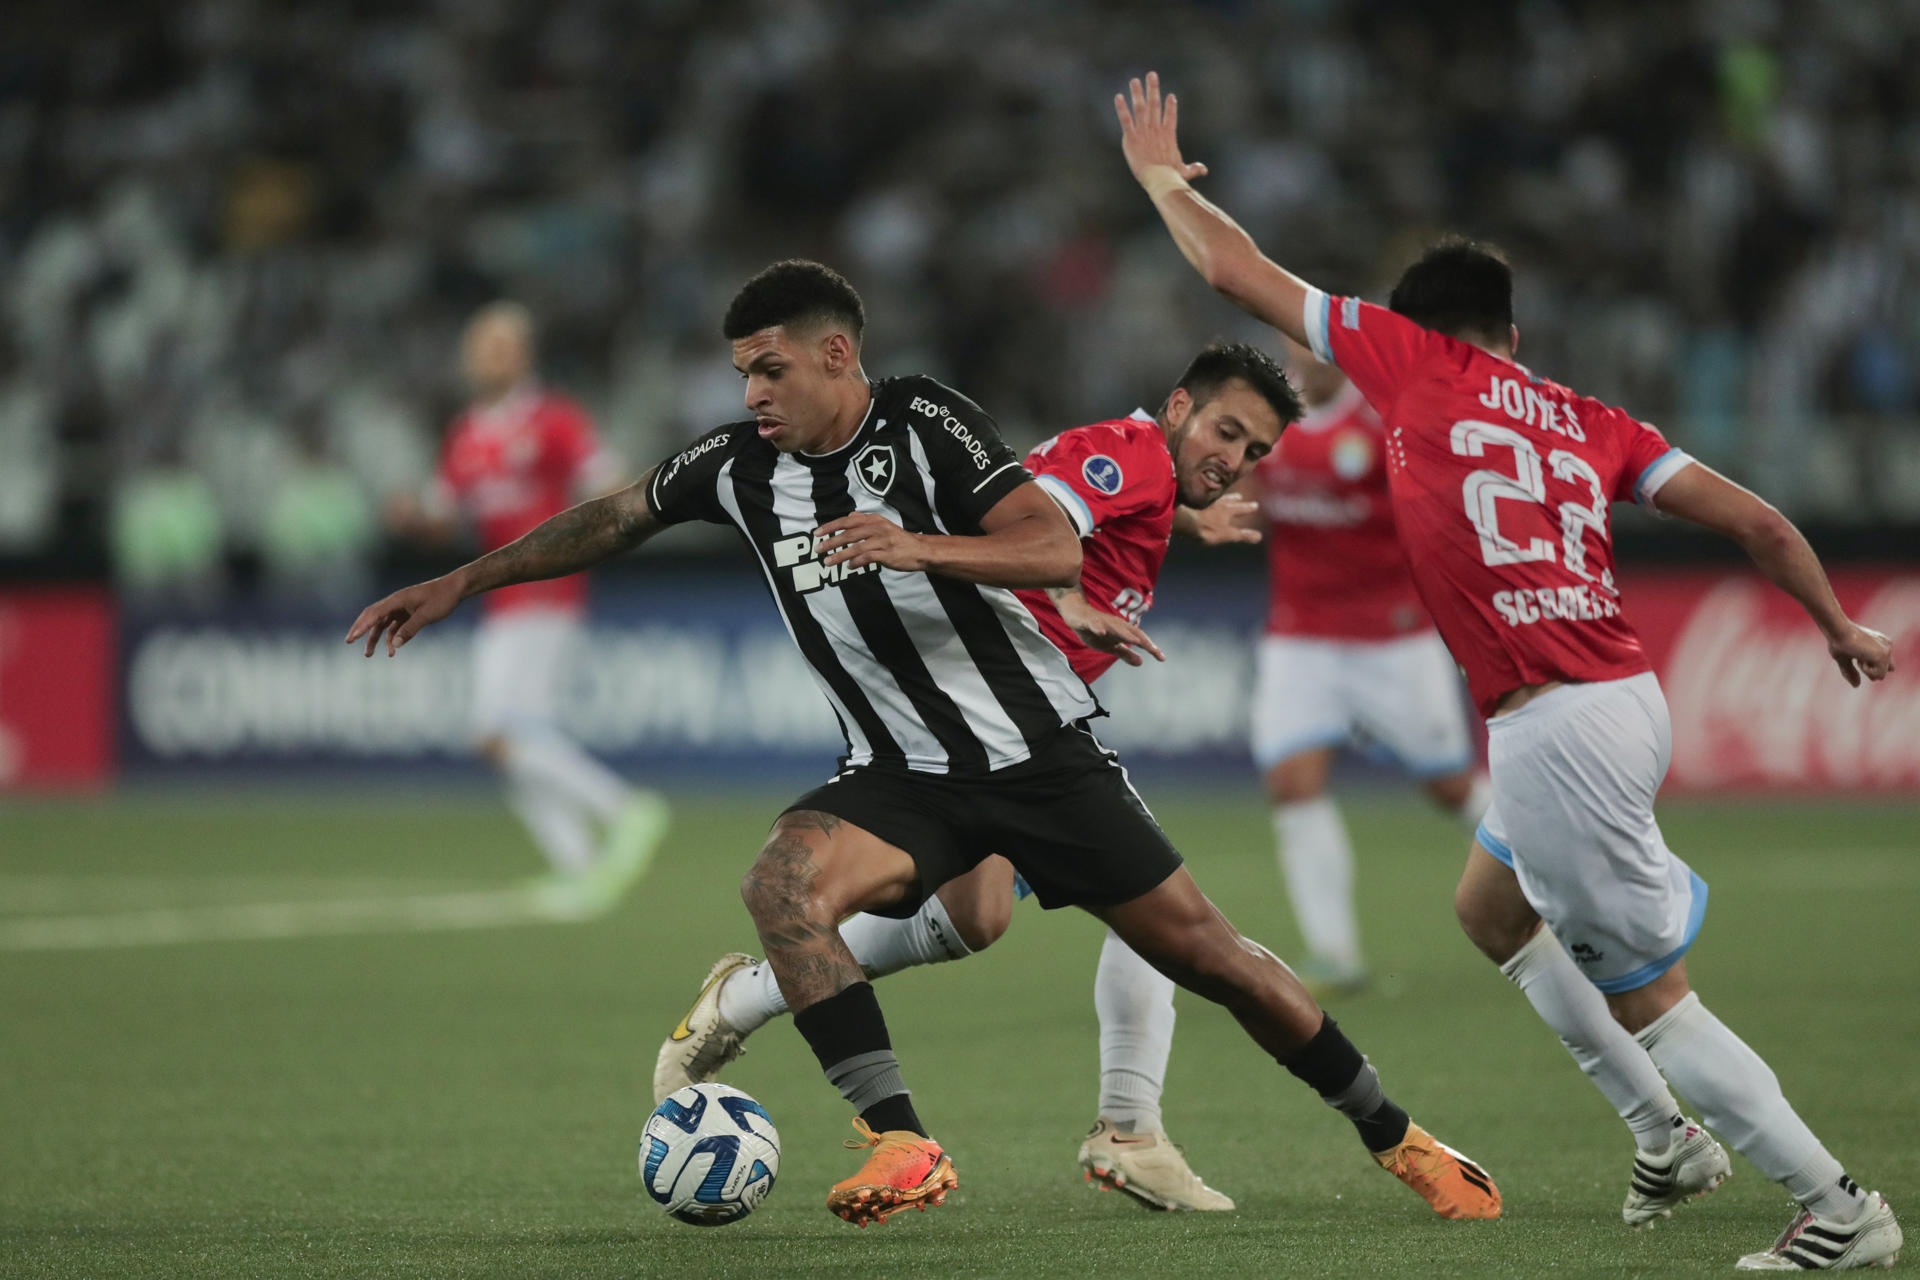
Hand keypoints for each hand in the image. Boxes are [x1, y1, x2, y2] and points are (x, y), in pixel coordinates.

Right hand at [346, 574, 464, 655]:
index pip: (374, 614)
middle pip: (373, 617)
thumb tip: (394, 646)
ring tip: (369, 654)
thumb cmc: (442, 598)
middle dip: (361, 630)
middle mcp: (396, 602)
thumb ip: (410, 630)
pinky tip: (393, 650)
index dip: (361, 626)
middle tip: (349, 641)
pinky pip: (394, 626)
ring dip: (376, 638)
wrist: (456, 589)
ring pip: (382, 624)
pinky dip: (391, 637)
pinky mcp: (408, 613)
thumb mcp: (427, 615)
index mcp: (397, 600)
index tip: (352, 638)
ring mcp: (401, 608)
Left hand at [814, 512, 927, 572]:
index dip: (831, 526)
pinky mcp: (887, 554)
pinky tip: (849, 567)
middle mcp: (877, 528)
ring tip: (828, 562)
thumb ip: (865, 521)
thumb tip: (849, 516)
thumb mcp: (882, 525)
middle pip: (849, 534)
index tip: (817, 533)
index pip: (848, 521)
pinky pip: (868, 557)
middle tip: (818, 549)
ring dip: (840, 555)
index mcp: (874, 520)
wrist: (920, 550)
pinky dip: (857, 562)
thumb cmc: (898, 539)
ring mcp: (883, 541)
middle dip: (831, 541)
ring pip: (856, 547)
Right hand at [1054, 591, 1164, 667]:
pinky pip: (1094, 624)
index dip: (1151, 648)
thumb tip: (1141, 662)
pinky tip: (1102, 633)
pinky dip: (1099, 628)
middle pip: (1132, 632)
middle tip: (1153, 650)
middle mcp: (1116, 625)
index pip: (1140, 639)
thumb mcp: (1111, 646)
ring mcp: (1103, 623)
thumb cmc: (1096, 630)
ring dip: (1126, 635)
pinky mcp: (1089, 621)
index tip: (1162, 658)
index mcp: (1122, 632)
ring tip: (1136, 642)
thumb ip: (1125, 654)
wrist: (1077, 615)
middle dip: (1143, 641)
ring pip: (1115, 628)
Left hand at [1114, 71, 1207, 189]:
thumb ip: (1193, 169)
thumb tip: (1204, 170)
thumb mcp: (1185, 172)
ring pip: (1140, 107)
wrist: (1159, 178)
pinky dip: (1121, 108)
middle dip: (1153, 89)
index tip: (1170, 96)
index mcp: (1168, 135)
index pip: (1171, 116)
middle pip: (1155, 104)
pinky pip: (1126, 119)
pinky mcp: (1131, 137)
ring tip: (1134, 80)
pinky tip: (1118, 97)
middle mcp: (1156, 129)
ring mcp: (1143, 132)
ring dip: (1137, 93)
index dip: (1170, 106)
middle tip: (1151, 74)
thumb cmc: (1172, 176)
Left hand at [1178, 493, 1261, 544]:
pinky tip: (1201, 500)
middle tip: (1240, 496)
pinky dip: (1203, 499)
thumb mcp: (1227, 534)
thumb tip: (1259, 536)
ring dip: (1220, 498)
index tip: (1255, 505)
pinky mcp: (1190, 503)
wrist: (1184, 520)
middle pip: (1228, 500)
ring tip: (1223, 497)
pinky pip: (1199, 499)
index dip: (1247, 508)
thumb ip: (1243, 535)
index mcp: (1227, 510)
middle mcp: (1216, 503)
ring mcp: (1203, 502)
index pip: (1240, 509)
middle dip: (1235, 499)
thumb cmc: (1206, 528)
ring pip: (1215, 498)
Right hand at [1827, 621, 1894, 686]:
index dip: (1870, 667)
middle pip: (1888, 671)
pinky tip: (1860, 658)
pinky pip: (1878, 674)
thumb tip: (1856, 686)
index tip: (1858, 658)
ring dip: (1867, 670)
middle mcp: (1886, 646)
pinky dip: (1866, 670)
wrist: (1838, 631)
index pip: (1884, 665)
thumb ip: (1851, 671)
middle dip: (1871, 670)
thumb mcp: (1844, 659)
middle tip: (1858, 659)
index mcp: (1880, 645)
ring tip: (1858, 656)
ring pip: (1881, 675)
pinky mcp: (1883, 655)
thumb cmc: (1838, 641)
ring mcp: (1886, 651)